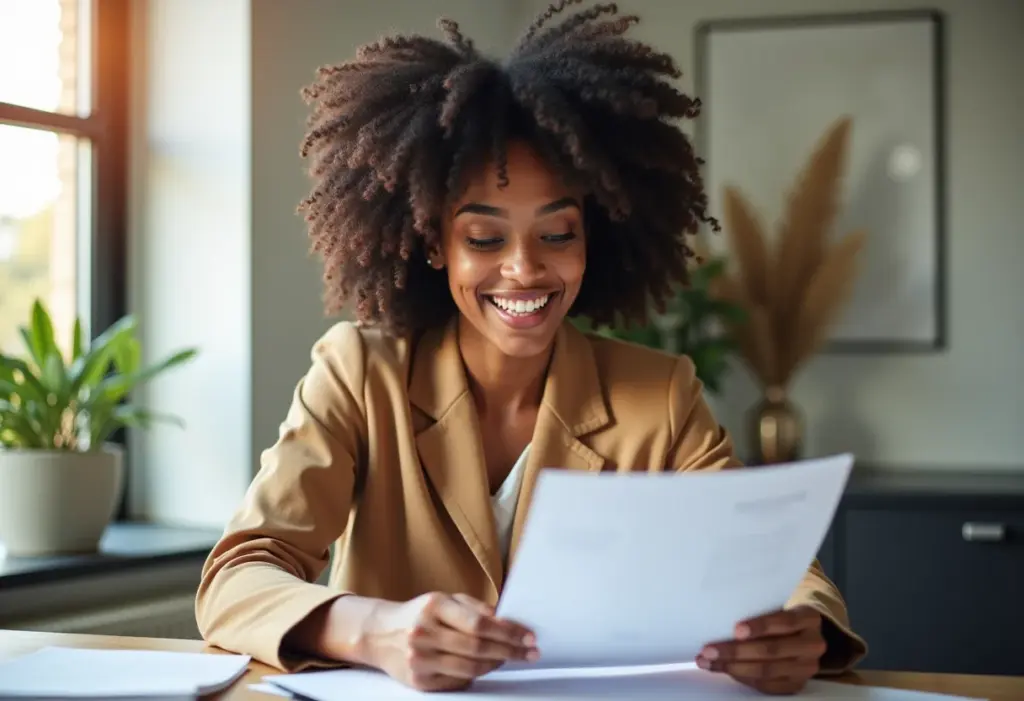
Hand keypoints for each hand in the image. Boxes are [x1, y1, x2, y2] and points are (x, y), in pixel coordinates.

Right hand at [361, 592, 538, 691]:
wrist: (380, 634)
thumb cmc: (420, 614)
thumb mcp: (445, 600)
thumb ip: (475, 607)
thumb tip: (508, 621)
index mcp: (433, 606)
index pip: (480, 623)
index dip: (508, 632)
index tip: (528, 636)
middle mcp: (424, 632)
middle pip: (478, 647)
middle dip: (510, 650)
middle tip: (529, 652)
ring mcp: (419, 658)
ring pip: (470, 667)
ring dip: (496, 664)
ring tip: (510, 659)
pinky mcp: (419, 680)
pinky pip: (457, 680)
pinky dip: (476, 674)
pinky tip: (486, 667)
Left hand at [696, 606, 826, 694]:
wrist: (800, 634)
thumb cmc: (778, 616)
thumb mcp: (775, 606)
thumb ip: (757, 610)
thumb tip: (719, 618)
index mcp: (809, 618)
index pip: (785, 622)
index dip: (760, 626)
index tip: (736, 629)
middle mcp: (813, 644)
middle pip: (773, 650)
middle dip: (736, 651)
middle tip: (709, 649)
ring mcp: (807, 668)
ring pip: (767, 670)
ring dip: (733, 667)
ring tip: (708, 661)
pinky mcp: (796, 684)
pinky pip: (766, 685)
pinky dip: (742, 678)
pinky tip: (723, 670)